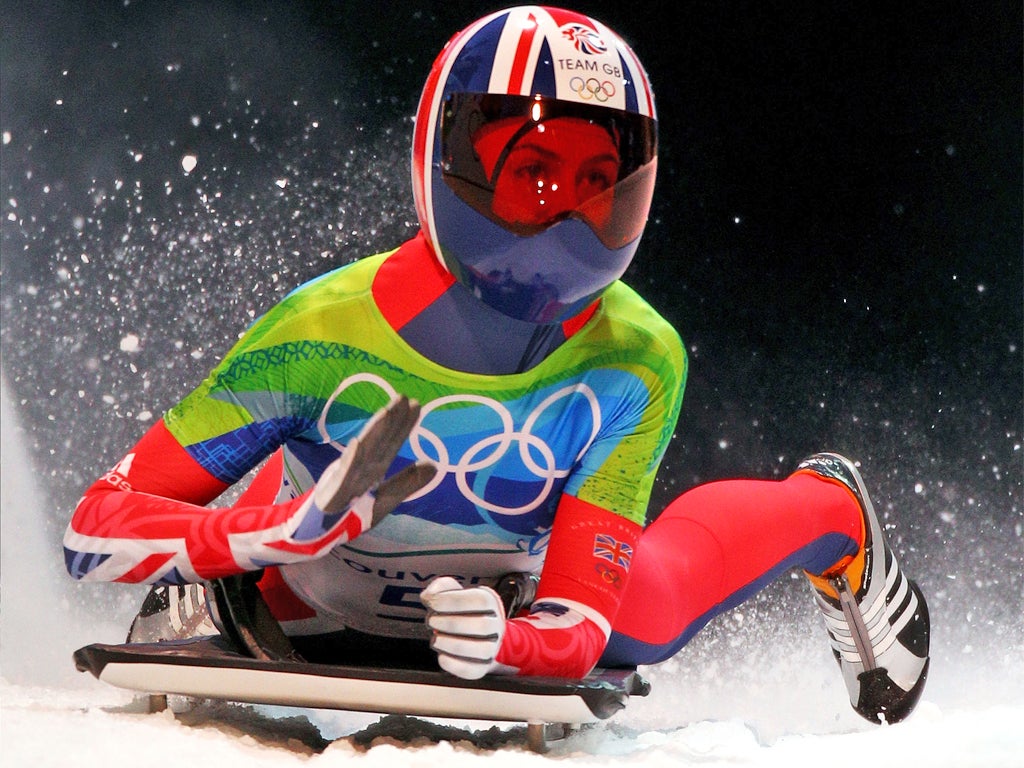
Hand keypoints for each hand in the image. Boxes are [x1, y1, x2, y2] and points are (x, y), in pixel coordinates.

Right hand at [292, 395, 435, 540]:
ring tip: (385, 413)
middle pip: (379, 441)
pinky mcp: (333, 491)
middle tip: (403, 397)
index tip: (416, 404)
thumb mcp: (385, 499)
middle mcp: (362, 467)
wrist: (321, 532)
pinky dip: (350, 460)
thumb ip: (407, 483)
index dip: (404, 425)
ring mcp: (347, 476)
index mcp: (374, 468)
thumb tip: (433, 465)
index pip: (392, 442)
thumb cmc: (352, 514)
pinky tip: (357, 445)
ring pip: (364, 452)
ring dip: (373, 432)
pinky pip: (344, 475)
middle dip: (391, 419)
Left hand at [420, 576, 509, 679]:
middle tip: (432, 621)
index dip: (453, 601)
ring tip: (435, 639)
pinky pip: (474, 670)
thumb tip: (430, 595)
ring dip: (454, 645)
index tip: (432, 603)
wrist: (476, 632)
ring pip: (482, 650)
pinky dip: (455, 665)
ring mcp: (491, 647)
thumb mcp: (453, 592)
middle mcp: (495, 625)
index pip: (480, 600)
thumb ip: (440, 586)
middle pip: (483, 626)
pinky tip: (441, 657)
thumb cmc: (461, 609)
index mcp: (490, 602)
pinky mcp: (481, 666)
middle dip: (451, 624)